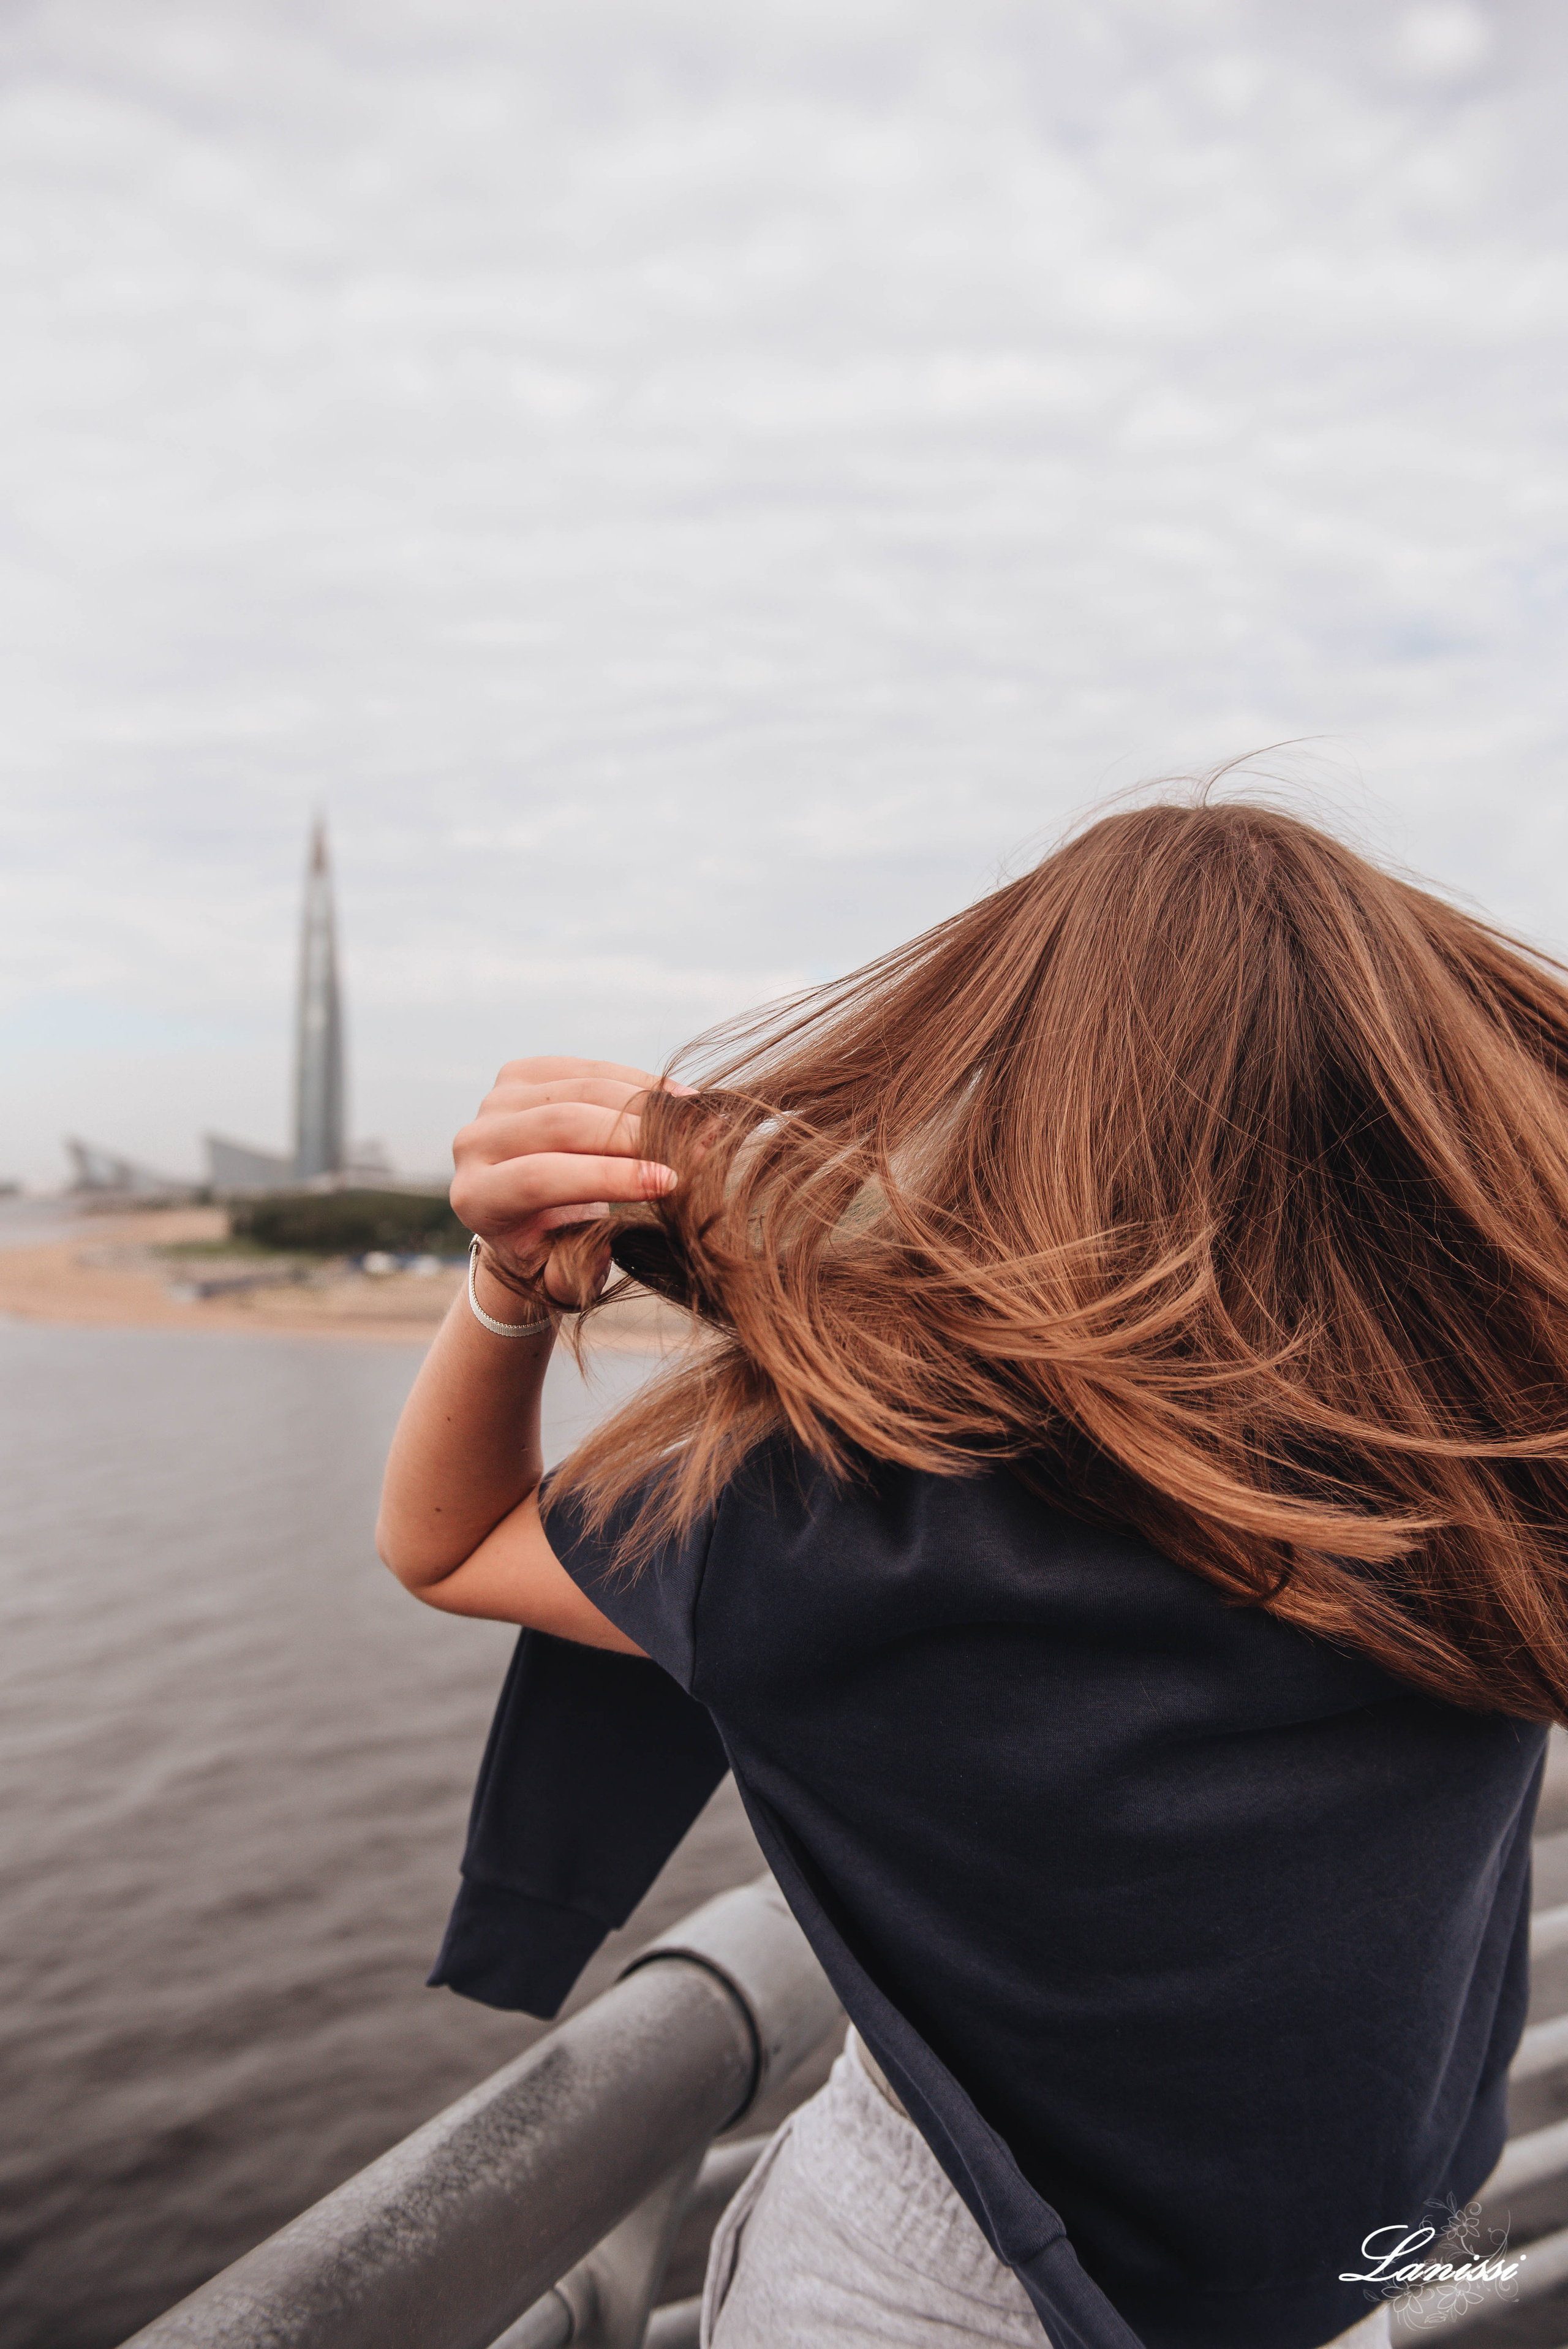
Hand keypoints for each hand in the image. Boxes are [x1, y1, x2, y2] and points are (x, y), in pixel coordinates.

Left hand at [450, 1057, 685, 1307]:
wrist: (523, 1214)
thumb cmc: (549, 1251)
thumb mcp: (560, 1277)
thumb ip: (578, 1270)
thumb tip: (611, 1236)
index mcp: (477, 1197)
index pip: (540, 1177)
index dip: (609, 1177)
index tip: (671, 1183)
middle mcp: (473, 1143)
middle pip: (561, 1124)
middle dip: (635, 1136)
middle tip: (695, 1149)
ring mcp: (495, 1100)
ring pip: (580, 1088)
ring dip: (645, 1103)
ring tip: (696, 1122)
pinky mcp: (520, 1073)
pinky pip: (587, 1068)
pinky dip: (637, 1082)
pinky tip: (678, 1100)